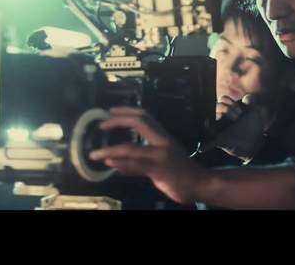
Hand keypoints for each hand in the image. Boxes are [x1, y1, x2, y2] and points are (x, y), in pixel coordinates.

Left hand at [88, 106, 206, 204]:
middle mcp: (162, 141)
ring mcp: (161, 155)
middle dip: (118, 121)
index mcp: (163, 136)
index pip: (145, 115)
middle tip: (101, 125)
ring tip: (94, 154)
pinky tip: (109, 163)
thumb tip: (116, 162)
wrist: (200, 183)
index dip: (126, 110)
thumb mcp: (160, 160)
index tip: (110, 110)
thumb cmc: (180, 172)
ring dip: (110, 150)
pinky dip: (122, 164)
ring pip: (132, 148)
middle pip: (140, 122)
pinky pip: (137, 166)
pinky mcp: (160, 170)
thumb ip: (139, 160)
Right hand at [210, 94, 270, 161]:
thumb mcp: (256, 112)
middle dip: (229, 109)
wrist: (257, 142)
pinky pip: (210, 143)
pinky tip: (201, 149)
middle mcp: (223, 118)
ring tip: (230, 122)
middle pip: (217, 107)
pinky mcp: (221, 141)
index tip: (240, 109)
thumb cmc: (254, 126)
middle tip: (238, 116)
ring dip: (217, 120)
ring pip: (211, 122)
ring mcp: (220, 129)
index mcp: (229, 110)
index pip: (222, 100)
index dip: (230, 102)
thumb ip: (253, 102)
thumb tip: (247, 97)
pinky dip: (205, 146)